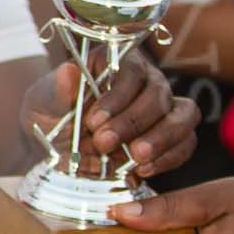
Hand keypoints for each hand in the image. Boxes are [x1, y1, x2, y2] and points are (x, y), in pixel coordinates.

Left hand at [24, 47, 197, 181]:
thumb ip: (60, 89)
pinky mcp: (171, 139)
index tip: (93, 121)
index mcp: (120, 64)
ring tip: (135, 158)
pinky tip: (143, 169)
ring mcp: (165, 110)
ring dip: (161, 139)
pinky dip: (169, 158)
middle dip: (133, 122)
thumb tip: (68, 71)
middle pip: (159, 95)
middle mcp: (149, 83)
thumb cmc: (55, 112)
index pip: (131, 71)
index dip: (117, 96)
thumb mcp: (47, 100)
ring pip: (183, 116)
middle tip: (104, 143)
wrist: (59, 143)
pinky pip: (186, 144)